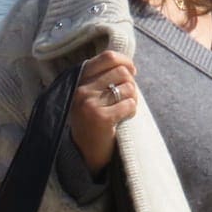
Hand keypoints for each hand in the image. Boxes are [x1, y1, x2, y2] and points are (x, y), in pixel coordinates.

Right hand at [66, 48, 138, 172]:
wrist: (83, 153)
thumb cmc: (91, 121)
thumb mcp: (89, 95)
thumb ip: (101, 78)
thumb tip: (128, 65)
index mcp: (79, 80)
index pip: (108, 57)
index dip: (125, 61)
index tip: (132, 71)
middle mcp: (81, 90)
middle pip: (122, 72)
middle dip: (130, 84)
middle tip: (126, 98)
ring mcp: (89, 104)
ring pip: (128, 87)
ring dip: (132, 99)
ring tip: (123, 110)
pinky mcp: (101, 118)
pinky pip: (130, 104)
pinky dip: (132, 111)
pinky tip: (123, 119)